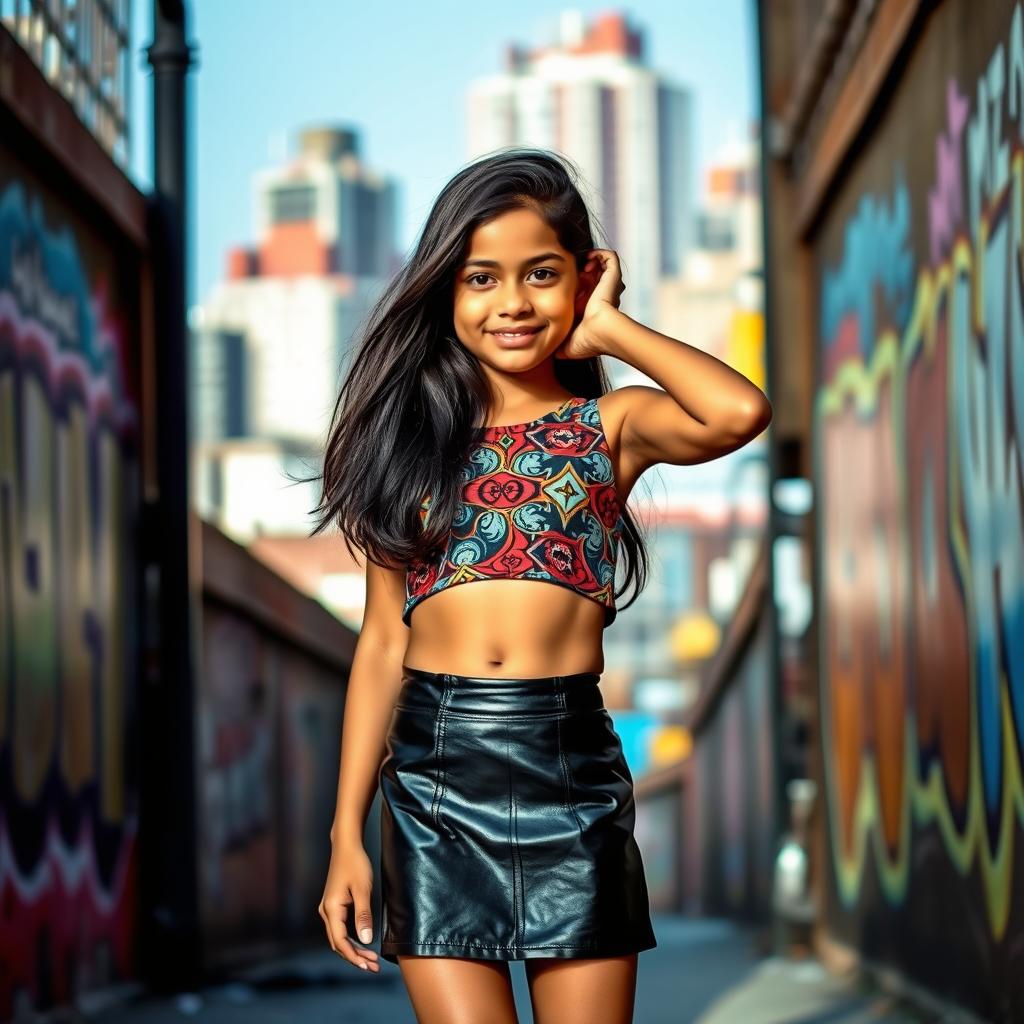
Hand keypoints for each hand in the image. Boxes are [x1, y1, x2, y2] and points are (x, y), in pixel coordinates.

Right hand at [319, 838, 380, 972]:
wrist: (346, 845)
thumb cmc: (355, 864)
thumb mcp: (362, 889)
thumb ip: (363, 915)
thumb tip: (366, 940)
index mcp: (331, 909)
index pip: (340, 942)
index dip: (353, 957)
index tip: (368, 966)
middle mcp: (326, 911)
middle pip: (338, 943)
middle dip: (355, 957)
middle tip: (373, 967)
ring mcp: (329, 908)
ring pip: (339, 937)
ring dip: (354, 949)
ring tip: (371, 960)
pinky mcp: (334, 905)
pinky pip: (341, 928)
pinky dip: (352, 938)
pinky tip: (364, 942)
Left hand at [554, 248, 624, 360]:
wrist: (601, 332)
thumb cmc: (587, 341)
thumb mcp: (568, 347)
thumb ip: (558, 349)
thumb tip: (549, 355)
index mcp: (594, 308)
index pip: (587, 290)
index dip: (576, 284)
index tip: (563, 284)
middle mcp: (604, 295)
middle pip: (595, 275)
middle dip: (583, 270)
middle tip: (572, 273)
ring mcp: (610, 285)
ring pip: (603, 264)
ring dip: (592, 260)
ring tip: (580, 265)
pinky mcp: (614, 276)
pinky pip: (610, 257)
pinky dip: (600, 253)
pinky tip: (588, 258)